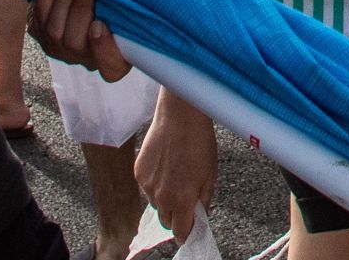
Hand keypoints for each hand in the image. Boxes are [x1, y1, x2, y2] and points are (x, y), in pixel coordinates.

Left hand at [31, 0, 128, 80]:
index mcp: (113, 62)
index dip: (102, 48)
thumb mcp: (129, 18)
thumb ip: (128, 13)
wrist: (85, 6)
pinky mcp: (40, 34)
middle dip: (79, 9)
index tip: (98, 25)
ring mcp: (58, 49)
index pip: (110, 67)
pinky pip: (39, 15)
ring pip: (54, 30)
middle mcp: (84, 60)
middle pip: (75, 44)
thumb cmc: (116, 13)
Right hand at [135, 94, 218, 241]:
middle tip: (185, 199)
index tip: (190, 230)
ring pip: (155, 204)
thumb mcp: (210, 175)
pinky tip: (165, 166)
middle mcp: (161, 196)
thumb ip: (203, 201)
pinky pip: (146, 188)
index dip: (186, 232)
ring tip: (176, 176)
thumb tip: (200, 216)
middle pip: (166, 221)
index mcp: (181, 199)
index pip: (180, 231)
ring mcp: (147, 185)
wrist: (180, 116)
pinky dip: (155, 184)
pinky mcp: (138, 172)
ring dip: (165, 199)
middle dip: (176, 216)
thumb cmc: (199, 143)